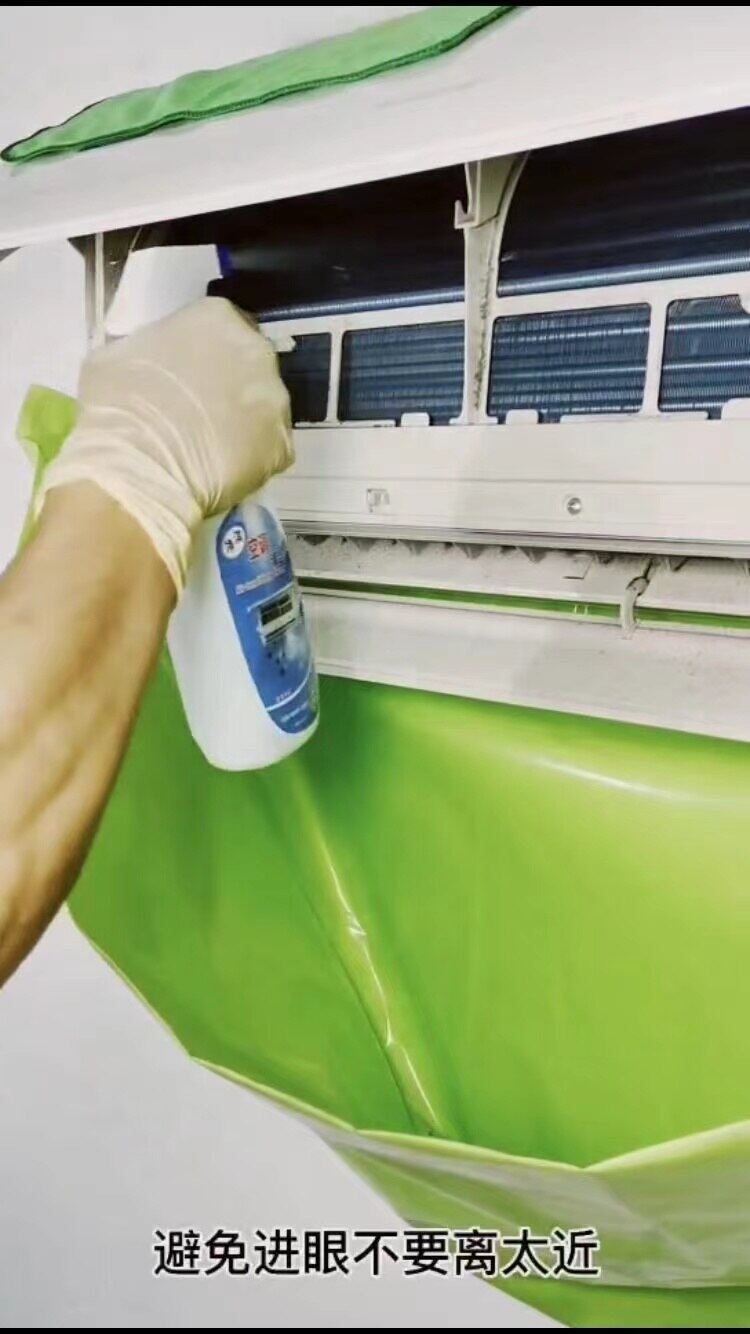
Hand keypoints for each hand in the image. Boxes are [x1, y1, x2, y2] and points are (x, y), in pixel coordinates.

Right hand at [37, 298, 292, 592]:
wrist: (136, 469)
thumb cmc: (115, 406)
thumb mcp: (119, 356)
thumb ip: (151, 349)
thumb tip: (155, 361)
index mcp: (216, 317)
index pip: (222, 327)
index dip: (206, 354)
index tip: (191, 375)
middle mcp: (256, 351)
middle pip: (250, 365)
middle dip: (231, 385)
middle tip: (202, 413)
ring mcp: (275, 401)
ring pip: (263, 409)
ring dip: (244, 423)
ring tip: (211, 448)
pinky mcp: (283, 447)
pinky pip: (269, 450)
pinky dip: (251, 460)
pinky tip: (222, 472)